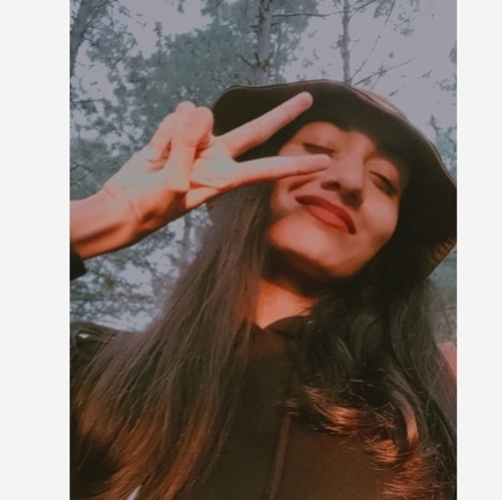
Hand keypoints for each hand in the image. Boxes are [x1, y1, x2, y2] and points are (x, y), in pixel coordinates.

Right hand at [71, 92, 329, 257]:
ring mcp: (198, 145)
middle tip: (309, 98)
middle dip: (282, 114)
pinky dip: (163, 131)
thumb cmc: (151, 207)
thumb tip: (194, 114)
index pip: (267, 170)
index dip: (295, 165)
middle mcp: (217, 159)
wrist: (122, 207)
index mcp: (223, 179)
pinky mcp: (177, 134)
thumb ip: (186, 148)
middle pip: (256, 131)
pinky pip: (176, 115)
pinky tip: (155, 152)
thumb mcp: (173, 184)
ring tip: (163, 160)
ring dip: (179, 132)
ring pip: (199, 115)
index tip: (323, 164)